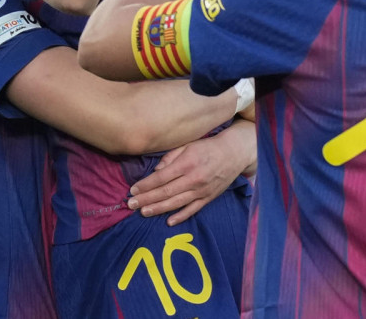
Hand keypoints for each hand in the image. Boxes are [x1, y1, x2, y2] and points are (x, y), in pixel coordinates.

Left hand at [126, 122, 254, 225]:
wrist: (234, 153)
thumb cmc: (207, 147)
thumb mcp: (187, 145)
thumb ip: (170, 157)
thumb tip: (156, 172)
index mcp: (187, 163)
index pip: (161, 178)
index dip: (146, 185)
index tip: (133, 190)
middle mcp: (194, 179)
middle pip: (166, 192)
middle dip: (146, 199)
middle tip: (131, 204)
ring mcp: (202, 191)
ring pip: (177, 203)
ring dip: (158, 209)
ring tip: (143, 212)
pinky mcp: (208, 198)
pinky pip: (193, 210)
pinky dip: (180, 216)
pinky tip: (168, 221)